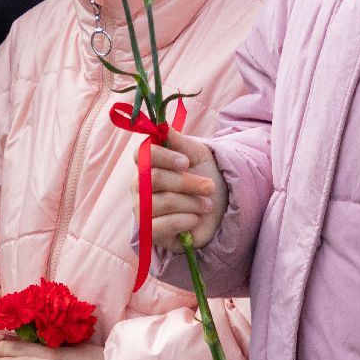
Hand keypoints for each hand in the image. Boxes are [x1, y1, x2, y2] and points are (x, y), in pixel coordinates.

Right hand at [138, 130, 225, 248]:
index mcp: (148, 164)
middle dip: (187, 182)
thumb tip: (164, 126)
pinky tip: (195, 219)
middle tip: (209, 186)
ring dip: (190, 203)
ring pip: (161, 202)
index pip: (142, 154)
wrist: (220, 208)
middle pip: (154, 178)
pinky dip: (183, 221)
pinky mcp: (150, 232)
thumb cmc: (205, 176)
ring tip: (207, 204)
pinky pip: (159, 226)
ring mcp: (142, 210)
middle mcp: (139, 186)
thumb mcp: (198, 155)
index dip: (164, 156)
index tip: (187, 162)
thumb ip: (180, 142)